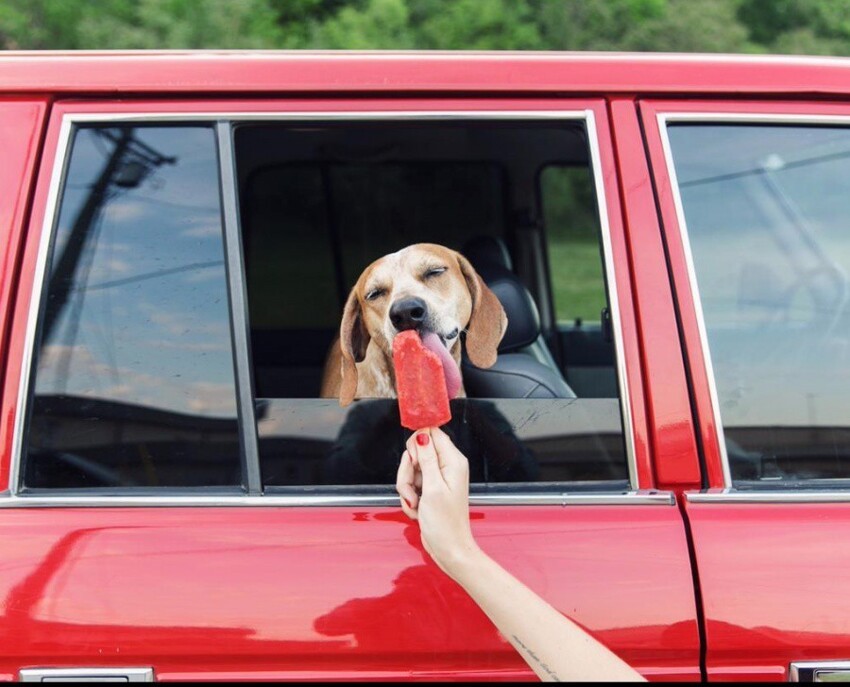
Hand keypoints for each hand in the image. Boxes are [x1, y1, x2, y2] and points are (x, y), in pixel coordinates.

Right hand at [395, 427, 480, 577]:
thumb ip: (426, 458)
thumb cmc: (445, 523)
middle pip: (417, 452)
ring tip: (417, 503)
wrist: (448, 549)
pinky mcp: (429, 489)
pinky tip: (418, 509)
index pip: (432, 433)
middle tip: (414, 489)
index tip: (413, 461)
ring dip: (407, 488)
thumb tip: (422, 433)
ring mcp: (437, 478)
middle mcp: (447, 466)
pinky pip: (410, 485)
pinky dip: (410, 497)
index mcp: (453, 461)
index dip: (418, 444)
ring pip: (410, 470)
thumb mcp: (432, 487)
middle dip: (408, 471)